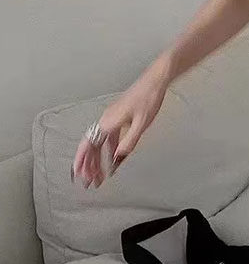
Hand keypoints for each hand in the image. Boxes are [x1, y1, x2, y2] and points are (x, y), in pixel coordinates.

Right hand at [71, 60, 169, 188]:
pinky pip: (110, 138)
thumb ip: (129, 142)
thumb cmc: (148, 99)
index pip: (88, 145)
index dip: (81, 161)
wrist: (155, 81)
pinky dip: (109, 150)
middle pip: (91, 146)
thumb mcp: (141, 123)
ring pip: (100, 143)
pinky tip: (113, 160)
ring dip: (98, 160)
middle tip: (90, 182)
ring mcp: (112, 119)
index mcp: (108, 122)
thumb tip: (116, 158)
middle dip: (89, 165)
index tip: (78, 175)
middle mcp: (106, 120)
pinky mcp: (120, 118)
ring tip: (100, 176)